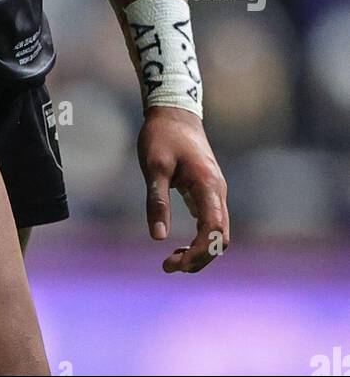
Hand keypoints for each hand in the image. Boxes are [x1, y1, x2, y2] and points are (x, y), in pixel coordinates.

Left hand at [137, 106, 229, 273]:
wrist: (174, 111)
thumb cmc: (162, 136)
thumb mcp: (154, 167)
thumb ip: (157, 201)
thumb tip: (158, 237)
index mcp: (208, 187)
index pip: (212, 232)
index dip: (197, 254)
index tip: (173, 263)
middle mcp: (218, 192)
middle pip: (220, 239)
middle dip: (199, 258)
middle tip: (168, 266)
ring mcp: (216, 192)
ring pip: (219, 233)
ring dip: (201, 251)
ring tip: (172, 260)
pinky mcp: (209, 191)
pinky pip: (212, 223)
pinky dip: (201, 240)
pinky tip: (180, 245)